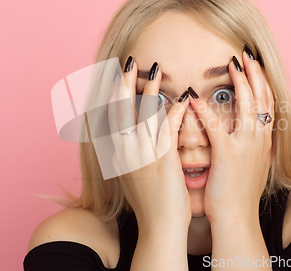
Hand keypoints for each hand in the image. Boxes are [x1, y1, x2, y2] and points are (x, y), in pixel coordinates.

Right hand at [108, 59, 191, 231]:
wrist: (159, 228)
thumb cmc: (149, 203)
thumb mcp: (129, 176)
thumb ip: (125, 155)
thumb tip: (123, 138)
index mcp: (116, 155)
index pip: (109, 116)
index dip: (112, 93)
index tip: (115, 75)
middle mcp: (124, 152)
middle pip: (120, 109)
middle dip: (124, 83)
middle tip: (129, 62)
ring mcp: (142, 156)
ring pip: (142, 114)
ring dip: (149, 90)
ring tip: (155, 70)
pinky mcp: (162, 161)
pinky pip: (166, 129)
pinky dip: (173, 111)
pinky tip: (181, 97)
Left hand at [188, 50, 274, 223]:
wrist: (238, 219)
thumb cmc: (238, 194)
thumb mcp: (250, 165)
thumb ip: (248, 145)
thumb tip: (243, 130)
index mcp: (263, 141)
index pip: (267, 104)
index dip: (262, 82)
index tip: (254, 65)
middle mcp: (259, 140)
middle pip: (263, 98)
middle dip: (255, 74)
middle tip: (246, 54)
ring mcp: (246, 147)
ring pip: (248, 106)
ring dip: (241, 82)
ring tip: (231, 63)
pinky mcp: (228, 156)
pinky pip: (217, 128)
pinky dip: (207, 111)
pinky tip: (196, 98)